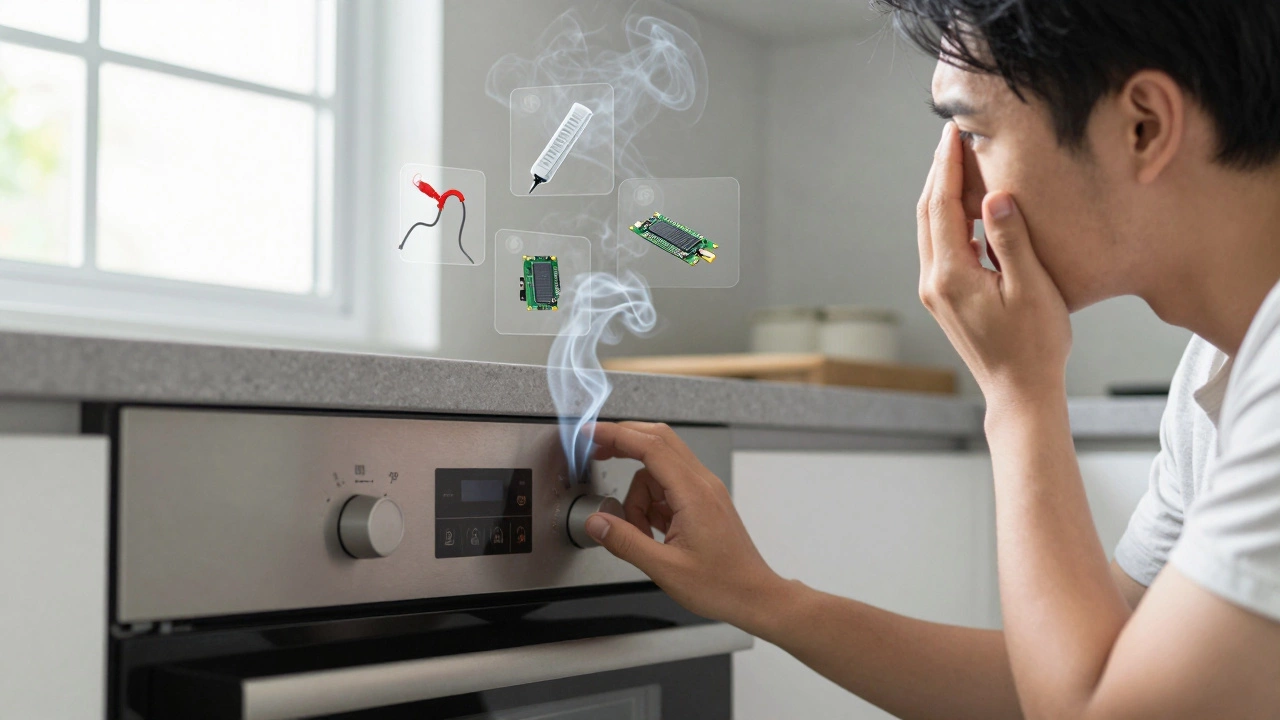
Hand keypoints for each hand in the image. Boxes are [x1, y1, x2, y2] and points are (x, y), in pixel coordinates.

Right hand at [584, 421, 787, 631]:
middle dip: (624, 445)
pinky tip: (652, 532)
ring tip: (639, 533)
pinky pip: (668, 488)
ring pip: (658, 471)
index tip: (591, 432)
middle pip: (657, 442)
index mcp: (693, 493)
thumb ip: (626, 542)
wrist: (755, 597)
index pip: (650, 446)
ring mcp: (704, 491)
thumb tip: (596, 523)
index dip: (617, 435)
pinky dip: (651, 504)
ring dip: (638, 495)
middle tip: (596, 454)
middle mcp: (701, 484)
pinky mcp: (703, 502)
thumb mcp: (665, 569)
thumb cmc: (722, 585)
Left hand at [918, 122, 1071, 409]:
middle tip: (954, 135)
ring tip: (961, 161)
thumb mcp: (1031, 288)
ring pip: (931, 229)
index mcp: (950, 275)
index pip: (941, 205)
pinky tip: (970, 206)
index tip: (954, 131)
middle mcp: (933, 282)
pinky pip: (941, 246)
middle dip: (939, 172)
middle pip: (927, 212)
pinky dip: (950, 219)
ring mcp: (935, 292)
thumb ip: (1011, 240)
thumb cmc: (1035, 345)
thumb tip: (993, 195)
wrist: (1020, 393)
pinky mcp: (944, 298)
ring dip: (942, 193)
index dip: (947, 165)